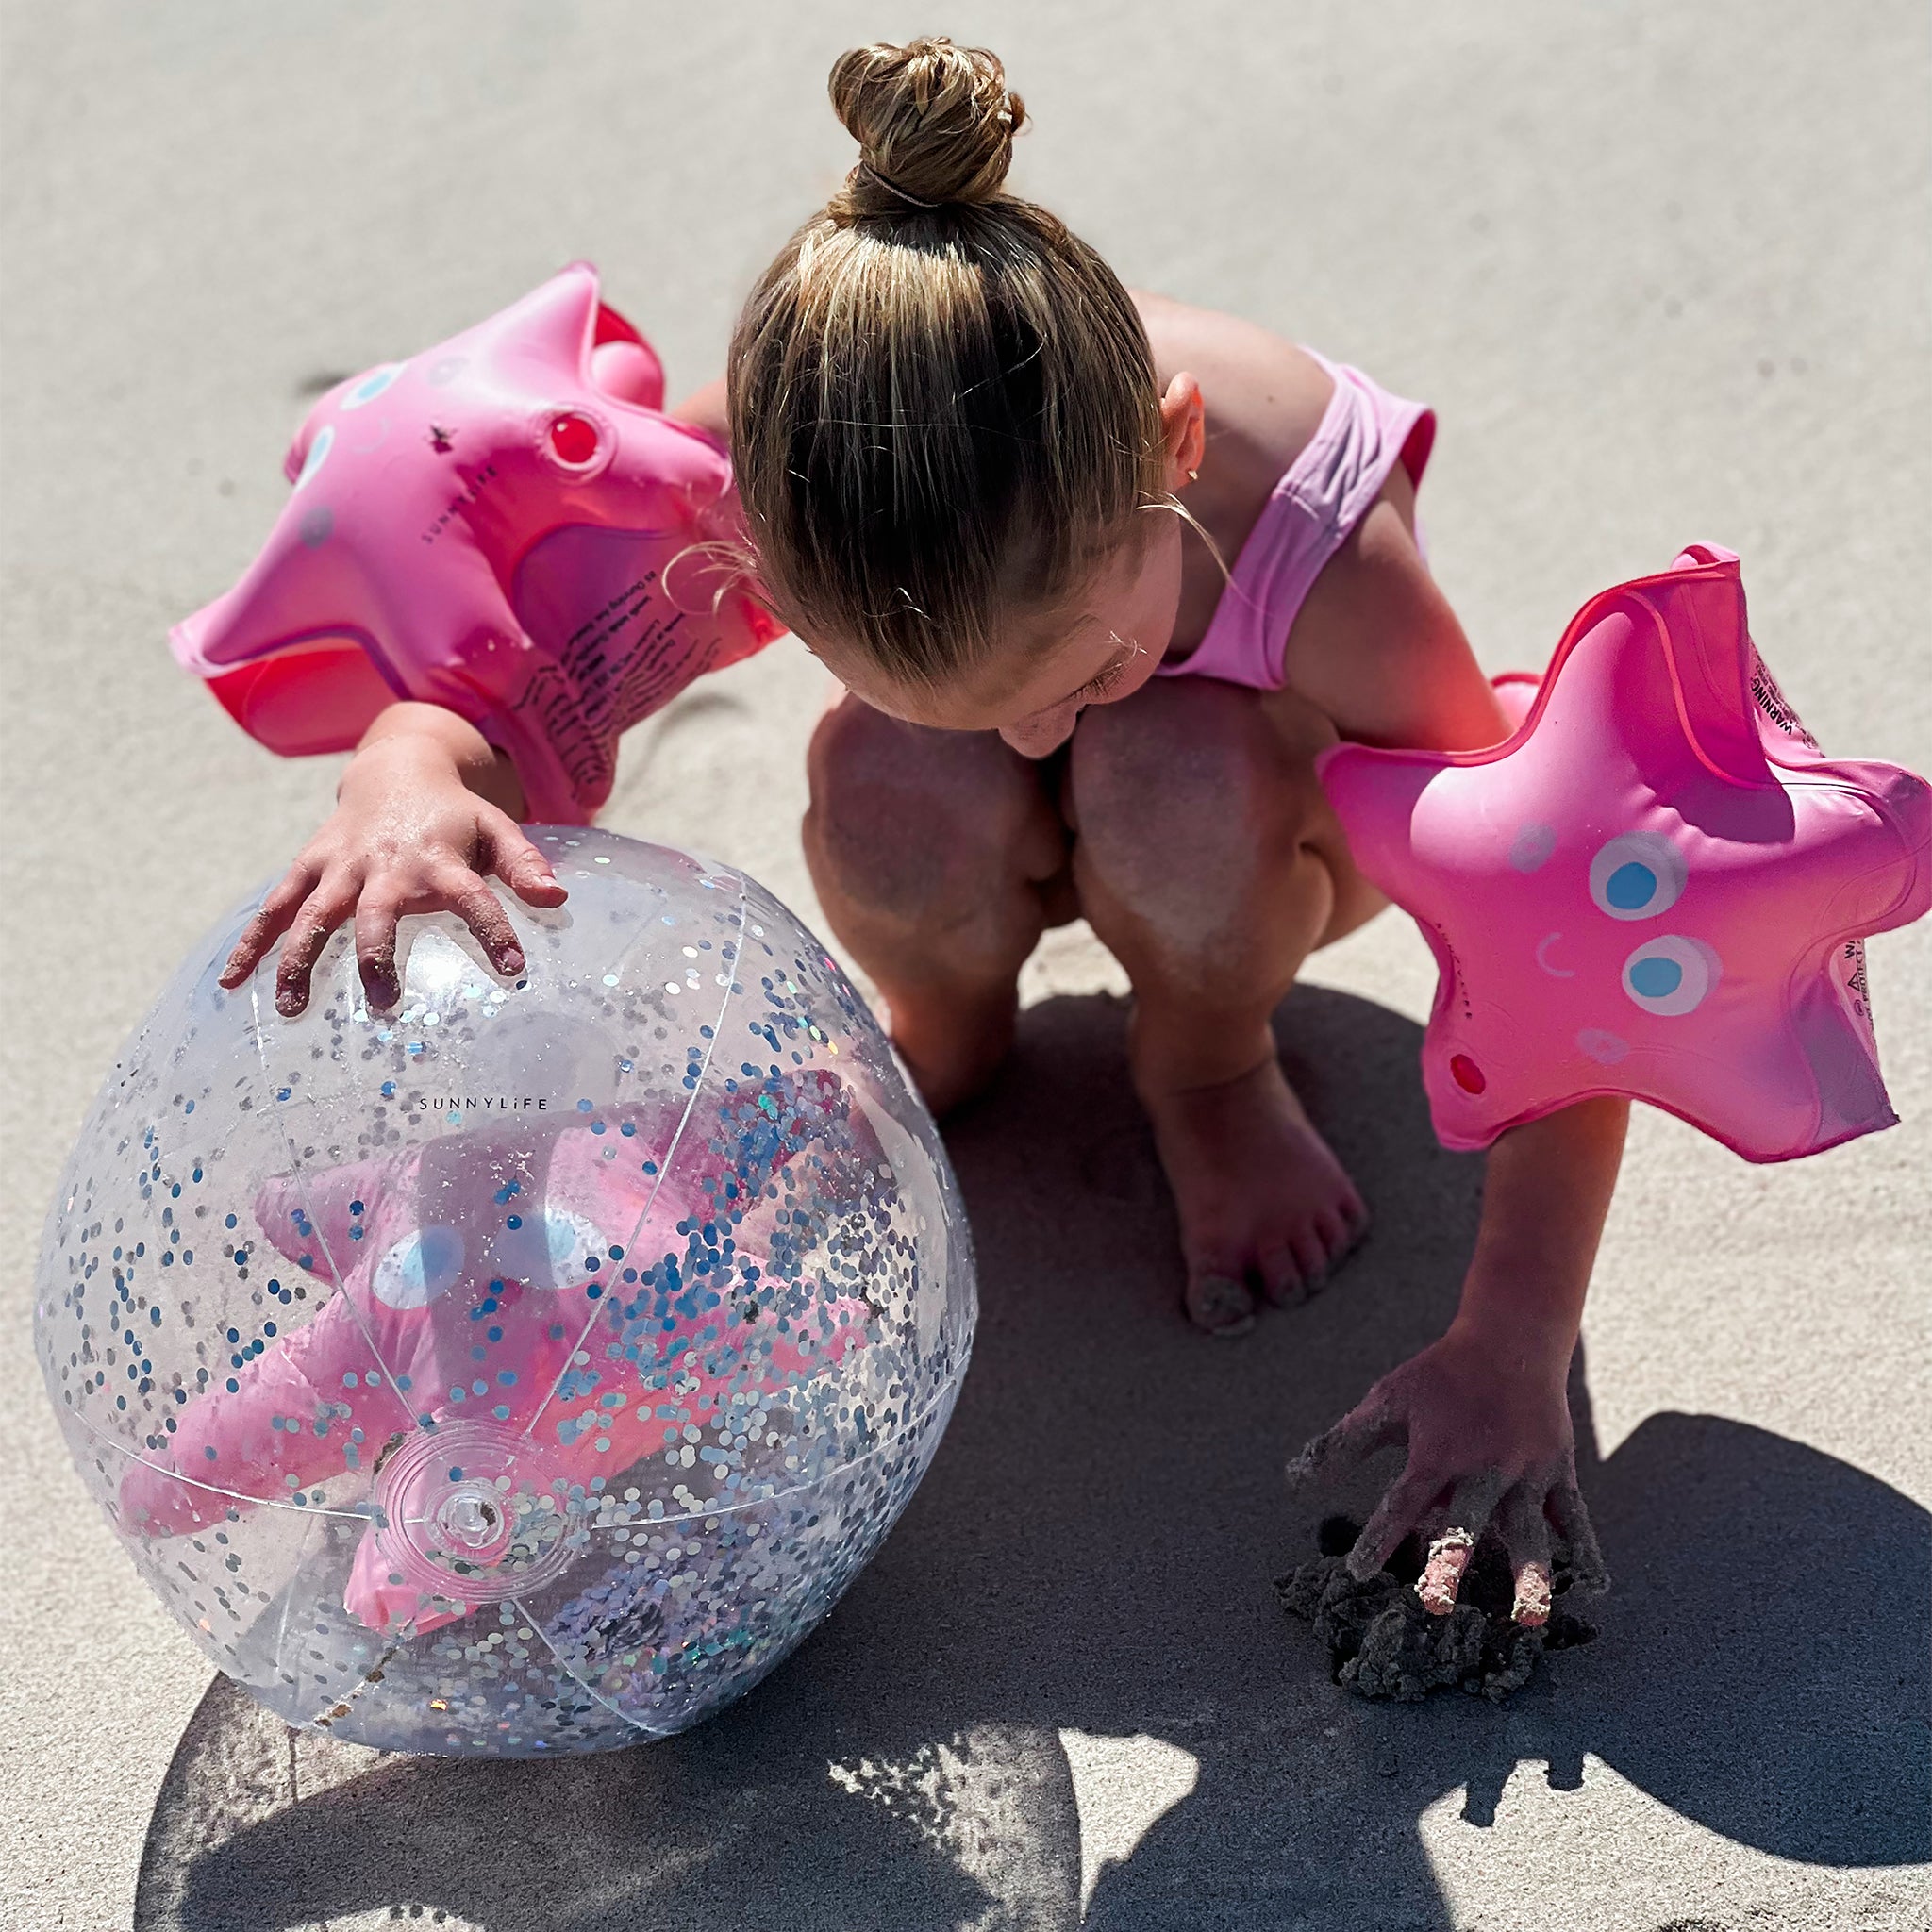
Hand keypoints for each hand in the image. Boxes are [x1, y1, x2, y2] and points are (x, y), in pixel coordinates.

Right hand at [220, 712, 565, 1015]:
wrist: (397, 769)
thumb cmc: (454, 818)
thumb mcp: (496, 830)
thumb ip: (524, 864)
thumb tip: (557, 899)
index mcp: (439, 859)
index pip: (474, 898)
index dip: (493, 931)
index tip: (514, 970)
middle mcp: (385, 865)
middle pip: (376, 913)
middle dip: (377, 956)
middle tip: (384, 1002)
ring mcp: (341, 866)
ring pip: (314, 914)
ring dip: (300, 959)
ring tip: (292, 1009)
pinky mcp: (309, 867)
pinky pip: (275, 907)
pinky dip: (252, 942)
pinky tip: (233, 983)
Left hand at [1287, 1321, 1607, 1626]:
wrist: (1511, 1337)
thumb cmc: (1440, 1377)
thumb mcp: (1387, 1401)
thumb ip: (1343, 1444)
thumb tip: (1294, 1482)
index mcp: (1436, 1451)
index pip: (1402, 1500)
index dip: (1380, 1534)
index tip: (1358, 1571)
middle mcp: (1483, 1466)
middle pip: (1464, 1521)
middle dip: (1449, 1562)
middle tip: (1435, 1604)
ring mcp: (1526, 1472)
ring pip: (1528, 1529)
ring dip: (1528, 1575)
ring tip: (1528, 1619)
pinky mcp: (1560, 1472)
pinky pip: (1576, 1516)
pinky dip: (1587, 1550)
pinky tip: (1593, 1590)